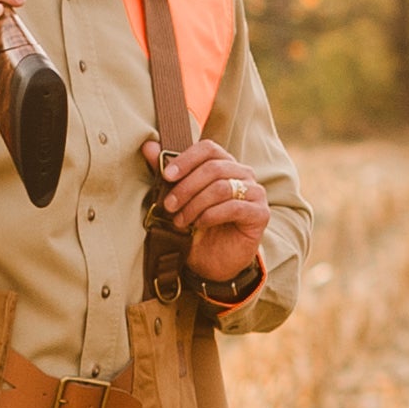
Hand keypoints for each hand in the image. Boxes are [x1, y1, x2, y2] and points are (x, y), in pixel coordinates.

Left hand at [148, 135, 272, 287]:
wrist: (212, 261)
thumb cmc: (197, 226)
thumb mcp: (178, 199)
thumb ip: (167, 173)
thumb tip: (148, 145)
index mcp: (224, 164)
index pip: (208, 148)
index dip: (186, 159)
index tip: (167, 176)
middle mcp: (243, 174)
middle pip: (214, 168)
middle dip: (186, 187)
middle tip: (169, 205)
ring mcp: (255, 193)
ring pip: (222, 187)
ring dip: (195, 204)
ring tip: (180, 220)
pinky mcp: (260, 214)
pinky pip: (234, 207)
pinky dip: (211, 215)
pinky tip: (199, 224)